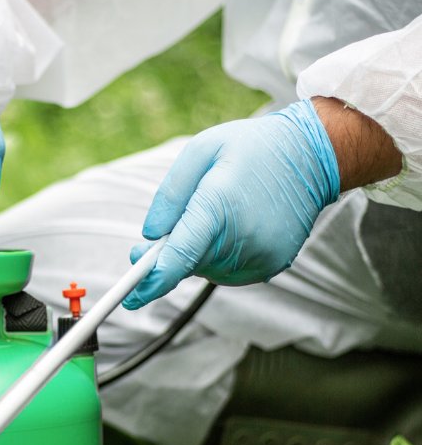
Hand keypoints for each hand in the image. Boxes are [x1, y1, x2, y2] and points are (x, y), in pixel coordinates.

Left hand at [123, 99, 339, 308]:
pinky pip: (228, 273)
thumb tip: (150, 236)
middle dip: (166, 258)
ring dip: (195, 255)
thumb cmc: (252, 148)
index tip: (130, 297)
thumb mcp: (202, 151)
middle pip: (188, 264)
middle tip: (154, 242)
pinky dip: (217, 259)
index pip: (180, 255)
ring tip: (211, 219)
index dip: (152, 280)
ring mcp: (262, 255)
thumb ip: (170, 195)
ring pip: (207, 271)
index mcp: (219, 206)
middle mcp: (242, 237)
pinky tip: (229, 230)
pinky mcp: (273, 264)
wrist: (314, 154)